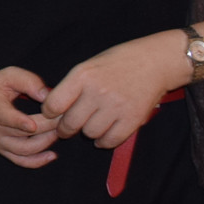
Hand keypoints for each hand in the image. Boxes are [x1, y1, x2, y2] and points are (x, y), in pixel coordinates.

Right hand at [0, 66, 59, 167]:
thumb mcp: (9, 75)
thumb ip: (29, 82)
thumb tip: (48, 96)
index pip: (4, 116)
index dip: (18, 122)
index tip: (33, 125)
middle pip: (23, 133)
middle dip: (47, 126)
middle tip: (66, 117)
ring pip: (25, 150)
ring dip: (46, 142)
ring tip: (60, 130)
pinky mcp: (3, 150)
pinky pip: (21, 161)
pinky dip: (38, 161)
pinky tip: (52, 155)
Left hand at [40, 30, 186, 150]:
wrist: (154, 61)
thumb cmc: (117, 63)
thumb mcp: (88, 66)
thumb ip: (71, 86)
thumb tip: (51, 108)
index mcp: (82, 76)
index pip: (54, 104)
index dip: (49, 113)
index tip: (53, 114)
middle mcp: (98, 91)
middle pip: (70, 123)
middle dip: (65, 128)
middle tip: (67, 128)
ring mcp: (116, 106)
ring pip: (90, 133)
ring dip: (87, 132)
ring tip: (91, 124)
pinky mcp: (133, 118)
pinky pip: (111, 140)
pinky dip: (104, 141)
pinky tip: (103, 134)